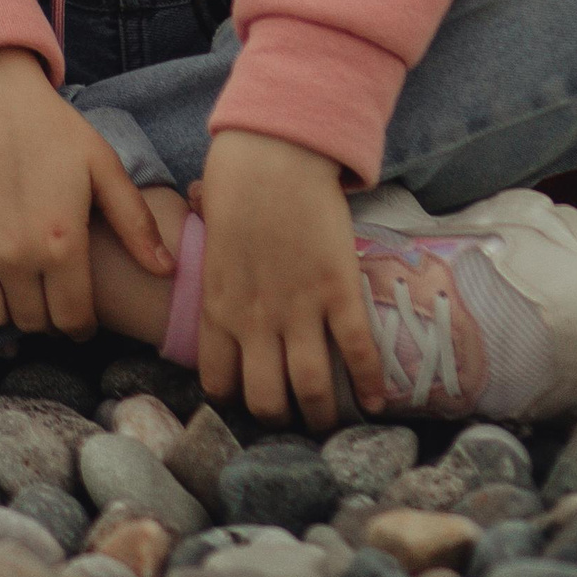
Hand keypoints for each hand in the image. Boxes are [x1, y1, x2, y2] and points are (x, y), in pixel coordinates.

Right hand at [0, 47, 170, 355]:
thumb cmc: (50, 126)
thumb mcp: (102, 164)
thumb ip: (135, 221)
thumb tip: (167, 270)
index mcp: (62, 241)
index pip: (72, 317)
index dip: (81, 326)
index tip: (81, 321)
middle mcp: (16, 254)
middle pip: (34, 321)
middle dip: (47, 318)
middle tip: (51, 301)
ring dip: (8, 318)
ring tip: (19, 300)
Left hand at [194, 129, 382, 429]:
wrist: (275, 152)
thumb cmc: (237, 182)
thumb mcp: (210, 234)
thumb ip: (212, 261)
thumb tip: (198, 230)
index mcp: (218, 307)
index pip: (219, 381)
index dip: (235, 400)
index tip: (249, 401)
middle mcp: (255, 320)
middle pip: (265, 398)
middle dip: (279, 419)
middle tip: (294, 420)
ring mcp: (299, 309)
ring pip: (311, 387)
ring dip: (322, 415)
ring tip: (330, 425)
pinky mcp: (339, 292)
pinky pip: (357, 351)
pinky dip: (370, 384)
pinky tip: (378, 403)